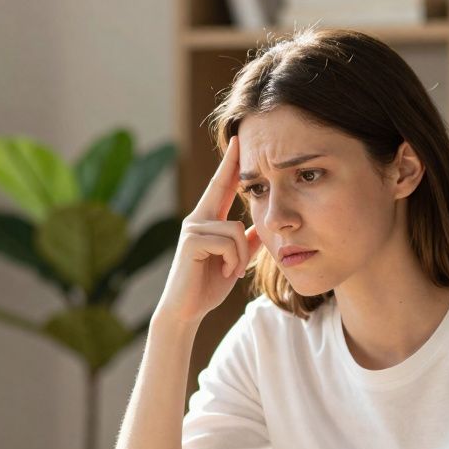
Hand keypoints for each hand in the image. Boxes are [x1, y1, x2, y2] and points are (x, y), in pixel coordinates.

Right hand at [153, 135, 262, 327]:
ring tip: (234, 269)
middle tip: (240, 137)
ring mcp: (192, 229)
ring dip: (241, 253)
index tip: (238, 139)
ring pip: (234, 228)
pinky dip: (233, 259)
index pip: (221, 186)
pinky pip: (226, 241)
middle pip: (225, 189)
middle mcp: (197, 219)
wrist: (186, 311)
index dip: (230, 164)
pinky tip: (226, 271)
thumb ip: (247, 242)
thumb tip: (262, 226)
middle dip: (232, 164)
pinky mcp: (191, 242)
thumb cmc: (208, 287)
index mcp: (207, 221)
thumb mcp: (234, 261)